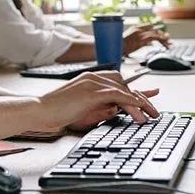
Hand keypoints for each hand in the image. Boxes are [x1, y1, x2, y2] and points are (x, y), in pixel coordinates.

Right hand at [38, 72, 159, 131]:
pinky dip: (132, 103)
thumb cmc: (56, 111)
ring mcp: (92, 83)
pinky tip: (140, 112)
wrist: (40, 110)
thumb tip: (114, 110)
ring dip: (141, 103)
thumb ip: (98, 106)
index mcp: (90, 79)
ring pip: (124, 90)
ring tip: (151, 116)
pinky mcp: (92, 92)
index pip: (118, 81)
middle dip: (142, 97)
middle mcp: (93, 77)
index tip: (148, 98)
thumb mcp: (81, 107)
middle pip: (125, 84)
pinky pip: (118, 95)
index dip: (134, 90)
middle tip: (154, 111)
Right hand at [122, 23, 169, 54]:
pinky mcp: (142, 39)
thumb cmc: (120, 46)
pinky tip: (165, 45)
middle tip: (168, 41)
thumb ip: (142, 42)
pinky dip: (162, 41)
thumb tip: (150, 44)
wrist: (115, 47)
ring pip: (156, 34)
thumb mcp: (131, 42)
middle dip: (162, 35)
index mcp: (135, 28)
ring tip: (169, 45)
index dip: (157, 31)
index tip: (162, 35)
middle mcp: (139, 29)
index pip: (150, 26)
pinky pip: (155, 38)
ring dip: (164, 40)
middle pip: (154, 30)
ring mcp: (141, 34)